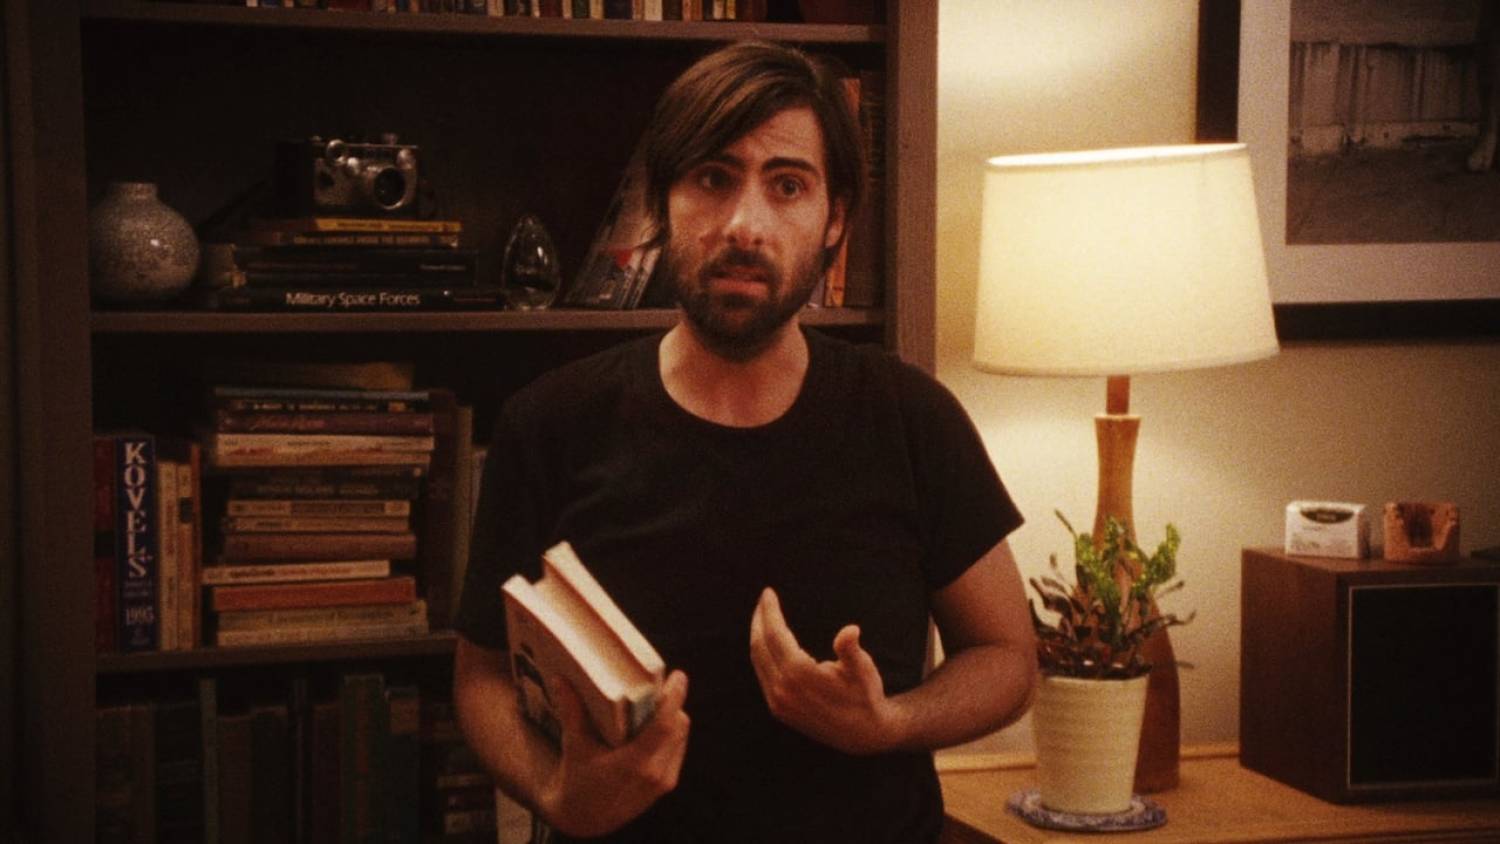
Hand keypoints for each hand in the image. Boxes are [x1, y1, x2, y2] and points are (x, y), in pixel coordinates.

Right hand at [538, 669, 690, 837]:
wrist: (583, 820)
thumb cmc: (577, 783)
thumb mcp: (575, 746)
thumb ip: (572, 711)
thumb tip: (561, 678)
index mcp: (635, 763)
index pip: (665, 725)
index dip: (674, 698)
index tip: (677, 676)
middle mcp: (655, 773)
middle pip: (678, 726)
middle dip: (672, 703)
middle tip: (660, 685)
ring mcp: (663, 781)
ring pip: (681, 738)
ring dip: (673, 718)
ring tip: (656, 703)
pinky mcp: (665, 786)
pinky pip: (677, 750)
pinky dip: (671, 735)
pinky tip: (654, 727)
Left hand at [748, 587, 905, 754]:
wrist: (864, 735)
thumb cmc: (866, 696)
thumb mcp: (863, 670)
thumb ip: (850, 649)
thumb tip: (849, 630)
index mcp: (800, 674)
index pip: (775, 634)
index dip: (769, 611)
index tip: (767, 592)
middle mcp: (783, 688)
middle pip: (760, 645)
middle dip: (759, 619)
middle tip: (763, 600)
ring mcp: (778, 701)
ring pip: (758, 660)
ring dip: (757, 635)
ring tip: (763, 617)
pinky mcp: (779, 710)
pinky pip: (762, 675)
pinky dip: (761, 654)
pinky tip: (768, 644)